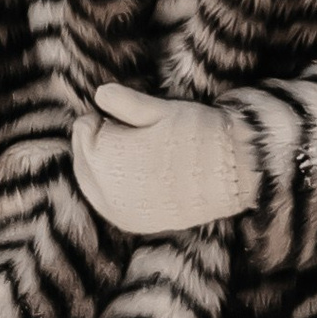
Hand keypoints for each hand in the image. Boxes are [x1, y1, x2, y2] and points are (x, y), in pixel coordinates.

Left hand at [70, 85, 256, 237]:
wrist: (233, 174)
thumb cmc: (197, 134)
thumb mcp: (159, 109)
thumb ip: (123, 101)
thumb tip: (98, 94)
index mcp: (105, 158)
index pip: (83, 130)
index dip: (104, 117)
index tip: (126, 114)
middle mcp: (104, 191)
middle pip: (83, 159)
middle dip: (99, 143)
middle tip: (129, 131)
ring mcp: (118, 212)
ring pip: (92, 183)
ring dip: (104, 166)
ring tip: (137, 152)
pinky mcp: (133, 224)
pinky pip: (108, 203)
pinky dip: (114, 189)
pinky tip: (136, 178)